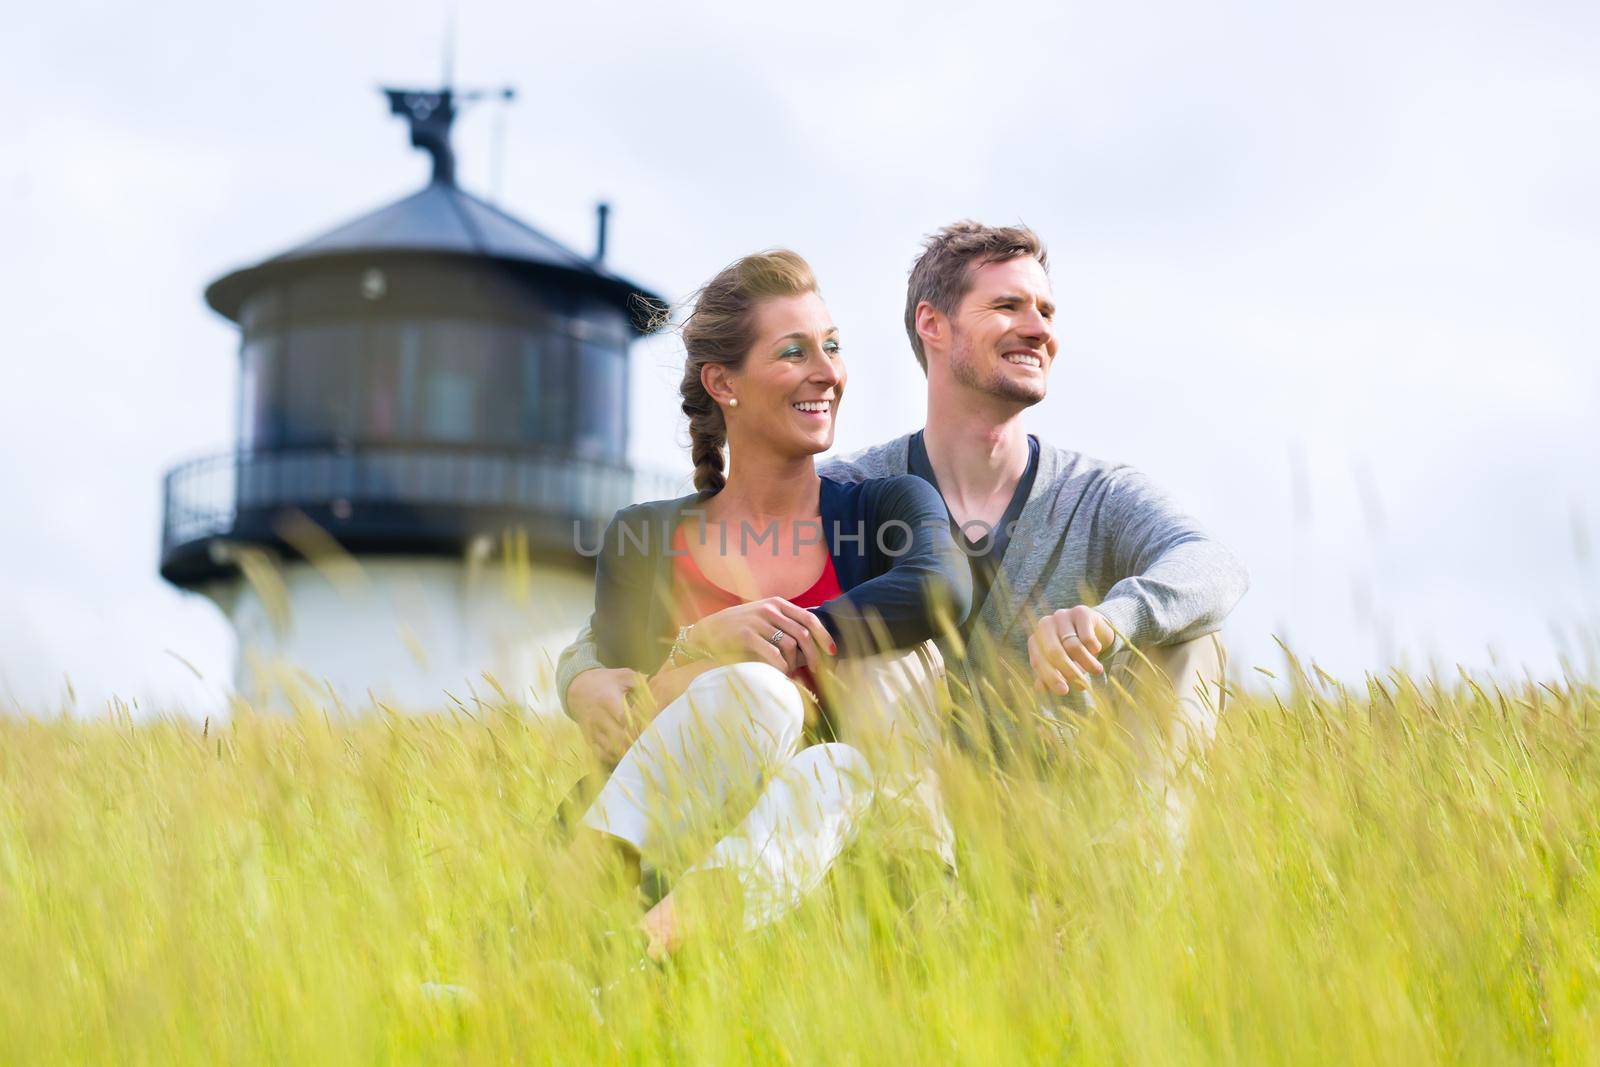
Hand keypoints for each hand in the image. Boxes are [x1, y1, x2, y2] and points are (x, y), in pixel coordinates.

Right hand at [565, 667, 646, 763]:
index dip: (638, 726)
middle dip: (633, 741)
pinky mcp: (588, 737)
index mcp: (608, 701)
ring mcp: (592, 729)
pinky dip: (611, 757)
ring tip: (636, 749)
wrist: (576, 686)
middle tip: (645, 742)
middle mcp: (598, 717)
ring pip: (609, 748)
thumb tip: (656, 692)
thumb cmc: (605, 681)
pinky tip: (621, 754)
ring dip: (624, 751)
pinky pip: (599, 753)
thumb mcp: (622, 675)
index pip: (625, 719)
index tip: (648, 727)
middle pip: (618, 737)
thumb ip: (640, 682)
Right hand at [686, 597, 837, 673]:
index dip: (824, 636)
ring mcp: (758, 621)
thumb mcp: (763, 618)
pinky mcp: (746, 635)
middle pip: (803, 634)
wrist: (708, 631)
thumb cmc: (739, 628)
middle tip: (815, 669)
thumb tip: (812, 643)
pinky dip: (780, 667)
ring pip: (790, 646)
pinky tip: (779, 674)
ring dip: (794, 664)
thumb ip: (784, 624)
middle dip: (813, 654)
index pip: (809, 618)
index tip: (832, 652)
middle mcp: (770, 609)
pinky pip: (773, 655)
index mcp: (777, 603)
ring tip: (791, 673)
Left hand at [1027, 605, 1114, 695]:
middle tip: (1082, 686)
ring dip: (1087, 662)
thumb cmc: (1073, 652)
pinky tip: (1097, 651)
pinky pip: (1086, 636)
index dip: (1050, 678)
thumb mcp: (1061, 665)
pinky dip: (1093, 648)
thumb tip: (1040, 689)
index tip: (1064, 691)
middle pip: (1054, 653)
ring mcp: (1062, 616)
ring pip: (1073, 645)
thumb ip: (1049, 676)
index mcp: (1036, 640)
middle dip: (1069, 672)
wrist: (1095, 629)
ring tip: (1097, 671)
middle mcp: (1045, 625)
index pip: (1039, 661)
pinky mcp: (1080, 612)